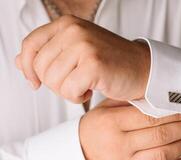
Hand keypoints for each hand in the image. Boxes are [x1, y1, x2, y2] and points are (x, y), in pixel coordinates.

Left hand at [16, 15, 149, 102]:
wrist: (143, 69)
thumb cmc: (111, 63)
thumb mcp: (76, 52)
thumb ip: (48, 54)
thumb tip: (20, 62)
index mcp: (67, 24)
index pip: (30, 45)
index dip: (28, 68)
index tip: (35, 83)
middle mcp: (73, 30)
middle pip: (40, 67)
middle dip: (55, 83)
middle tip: (75, 82)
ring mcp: (84, 46)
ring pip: (53, 81)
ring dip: (68, 91)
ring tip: (85, 84)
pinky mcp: (93, 64)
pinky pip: (69, 91)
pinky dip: (78, 97)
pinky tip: (92, 89)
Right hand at [79, 99, 180, 159]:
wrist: (73, 158)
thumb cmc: (91, 131)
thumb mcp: (103, 110)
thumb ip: (128, 102)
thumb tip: (159, 96)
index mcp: (112, 123)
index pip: (151, 116)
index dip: (177, 113)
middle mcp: (119, 144)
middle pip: (161, 135)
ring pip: (162, 155)